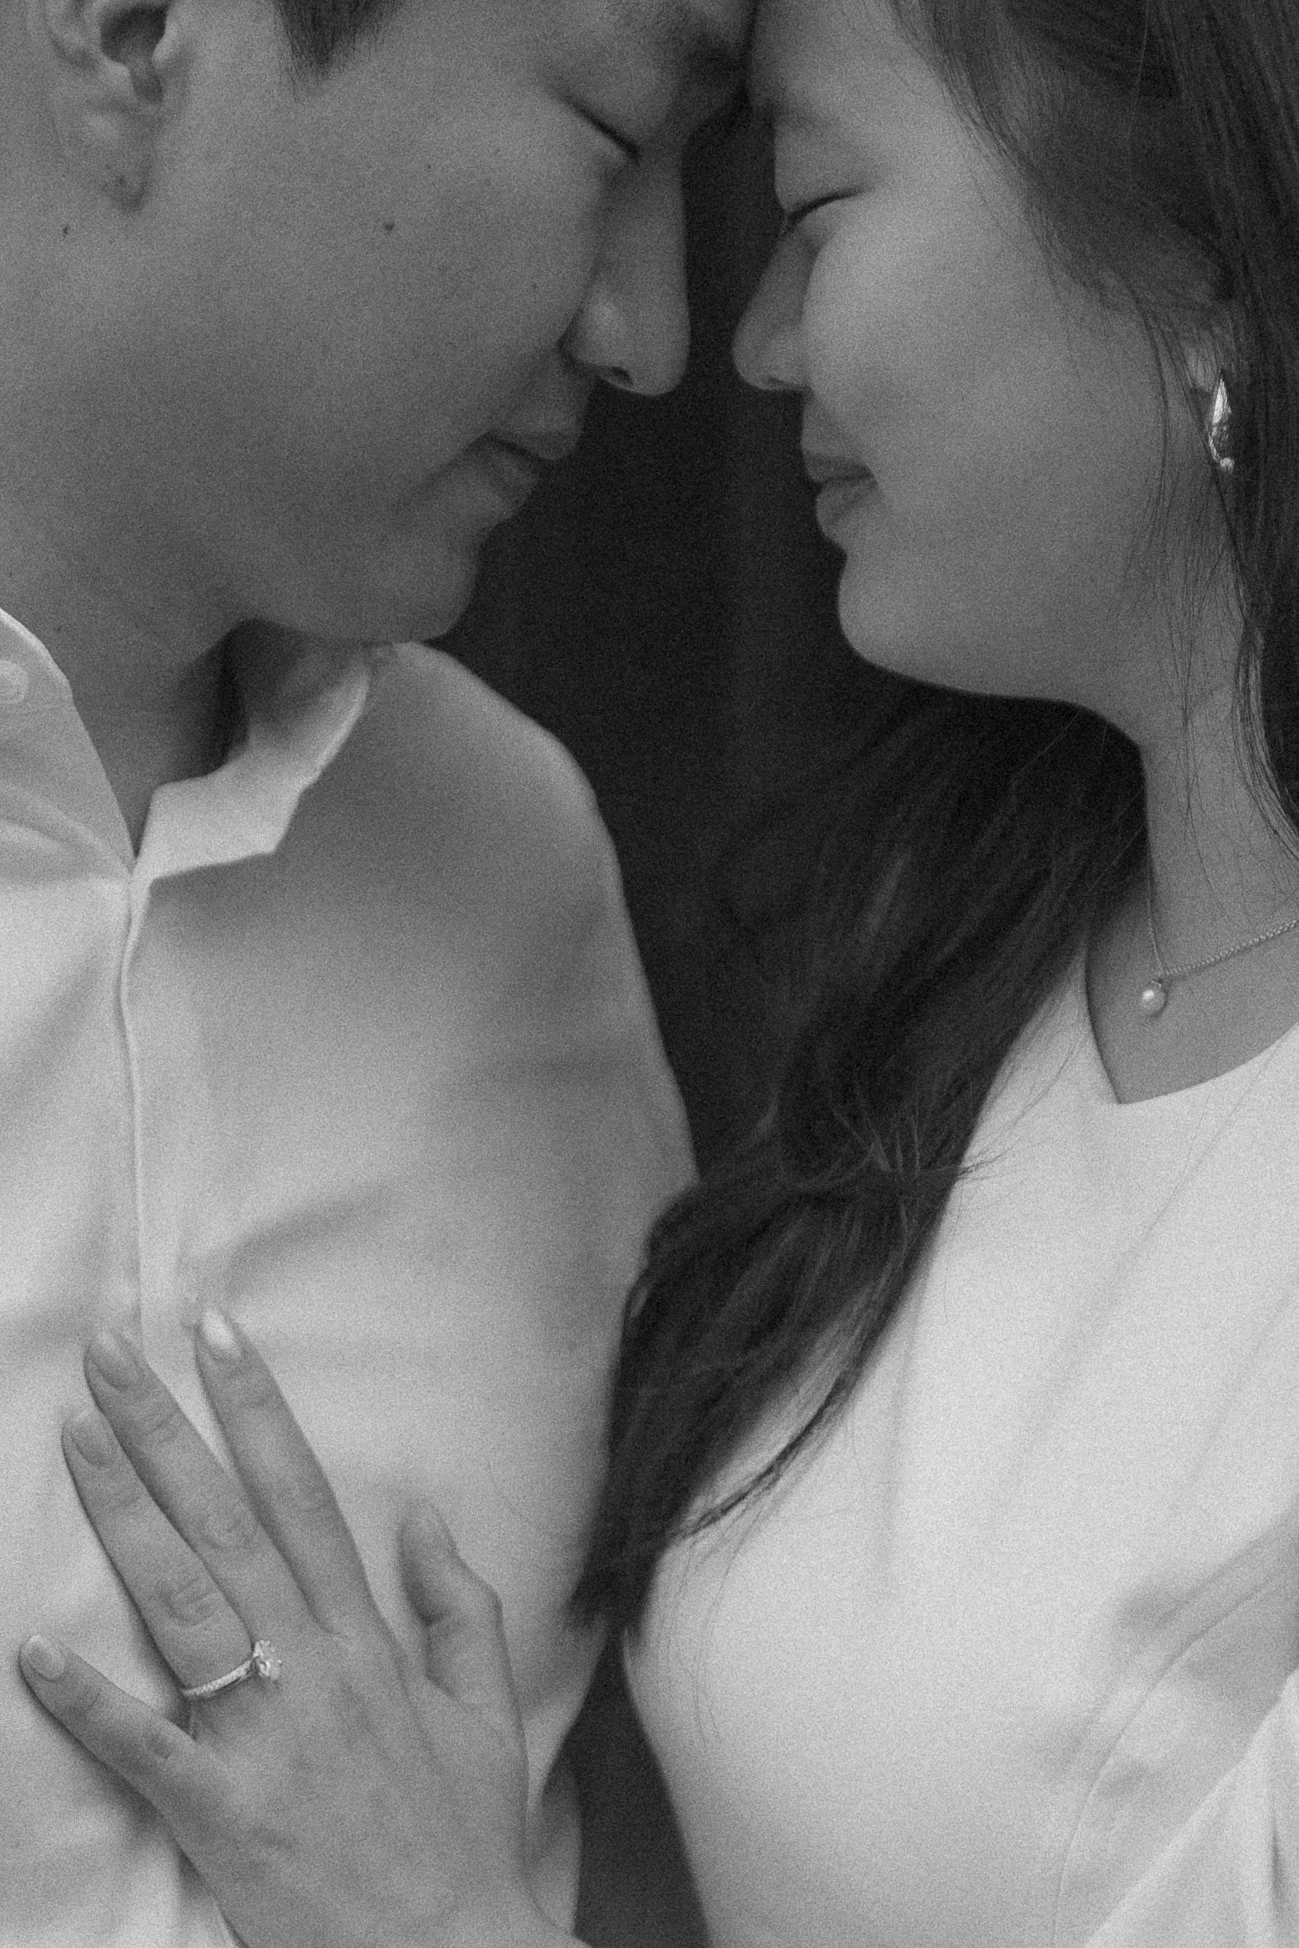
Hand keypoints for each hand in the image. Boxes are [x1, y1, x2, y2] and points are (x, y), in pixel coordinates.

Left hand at [17, 1311, 577, 1947]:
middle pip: (226, 1525)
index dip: (257, 1409)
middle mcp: (312, 1667)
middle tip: (111, 1353)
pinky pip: (145, 1748)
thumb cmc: (465, 1841)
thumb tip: (426, 1516)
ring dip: (125, 1516)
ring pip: (183, 1604)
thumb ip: (463, 1606)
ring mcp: (264, 1738)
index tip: (217, 1335)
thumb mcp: (486, 1711)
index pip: (303, 1495)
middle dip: (166, 1431)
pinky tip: (31, 1649)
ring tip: (76, 1438)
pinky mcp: (222, 1815)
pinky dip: (89, 1701)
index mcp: (368, 1640)